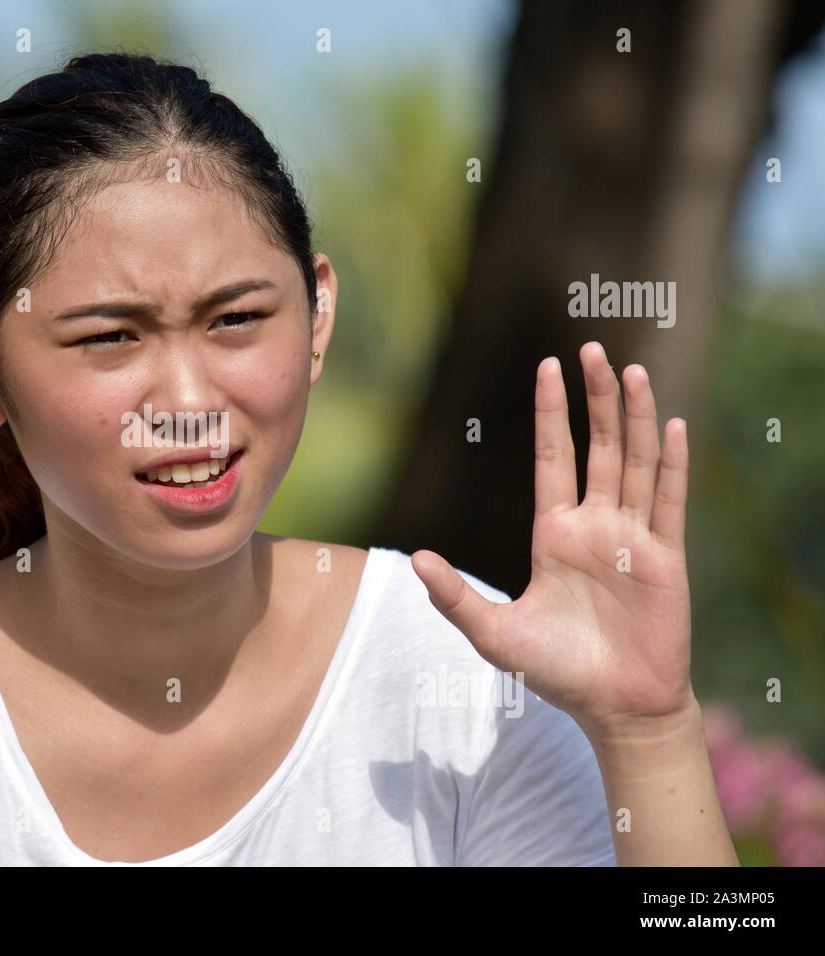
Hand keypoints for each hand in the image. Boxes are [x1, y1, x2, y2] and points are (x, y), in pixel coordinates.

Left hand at [410, 342, 694, 735]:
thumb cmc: (555, 670)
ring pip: (633, 462)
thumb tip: (415, 558)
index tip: (548, 367)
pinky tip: (673, 427)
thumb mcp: (494, 633)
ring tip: (630, 371)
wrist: (613, 708)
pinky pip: (669, 502)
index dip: (552, 413)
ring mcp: (632, 538)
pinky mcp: (665, 558)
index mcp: (554, 533)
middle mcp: (595, 526)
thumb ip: (454, 596)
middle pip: (598, 447)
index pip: (554, 458)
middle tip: (591, 348)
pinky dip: (671, 465)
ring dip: (635, 417)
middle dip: (595, 398)